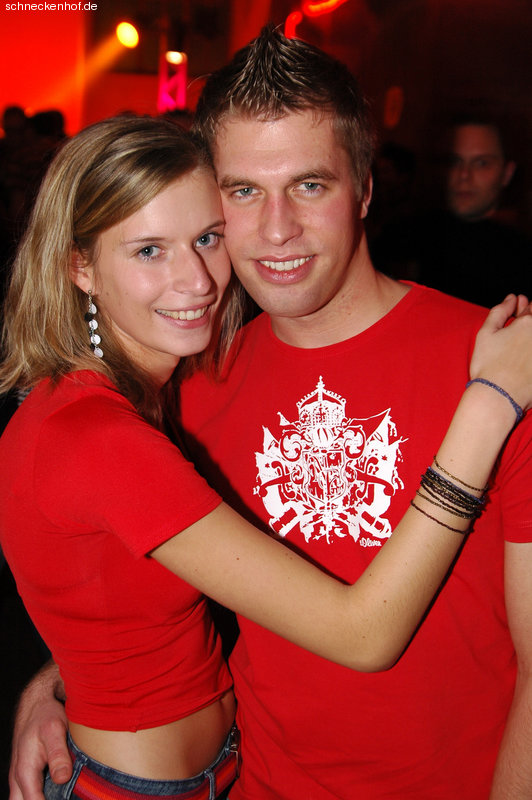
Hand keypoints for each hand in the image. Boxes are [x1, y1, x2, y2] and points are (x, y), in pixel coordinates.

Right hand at [9, 664, 70, 799]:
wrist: (37, 705)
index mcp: (25, 772)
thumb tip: (62, 778)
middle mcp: (19, 780)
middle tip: (67, 794)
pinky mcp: (29, 777)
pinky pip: (31, 794)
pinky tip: (62, 790)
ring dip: (44, 797)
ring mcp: (21, 780)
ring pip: (27, 799)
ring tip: (66, 791)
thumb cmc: (45, 716)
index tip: (69, 799)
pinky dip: (44, 794)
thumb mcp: (54, 730)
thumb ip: (58, 754)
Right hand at [470, 294, 531, 413]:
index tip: (519, 311)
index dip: (525, 307)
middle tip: (519, 327)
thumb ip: (499, 311)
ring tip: (520, 342)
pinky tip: (524, 356)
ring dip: (529, 336)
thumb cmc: (489, 366)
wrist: (499, 395)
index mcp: (527, 324)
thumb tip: (511, 299)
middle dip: (529, 319)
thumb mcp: (486, 333)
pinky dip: (530, 353)